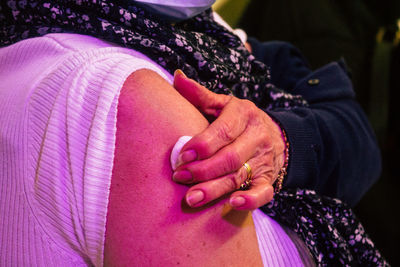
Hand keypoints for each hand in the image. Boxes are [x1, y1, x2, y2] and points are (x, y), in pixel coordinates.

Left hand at [172, 70, 285, 209]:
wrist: (273, 134)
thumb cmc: (239, 120)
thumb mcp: (223, 104)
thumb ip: (200, 95)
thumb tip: (176, 76)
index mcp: (244, 114)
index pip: (224, 130)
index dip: (204, 144)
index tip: (183, 154)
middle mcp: (257, 136)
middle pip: (230, 157)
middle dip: (204, 169)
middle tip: (180, 176)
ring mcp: (264, 159)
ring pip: (240, 176)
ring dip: (215, 189)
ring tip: (192, 198)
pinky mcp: (269, 179)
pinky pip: (264, 192)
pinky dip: (251, 200)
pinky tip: (233, 203)